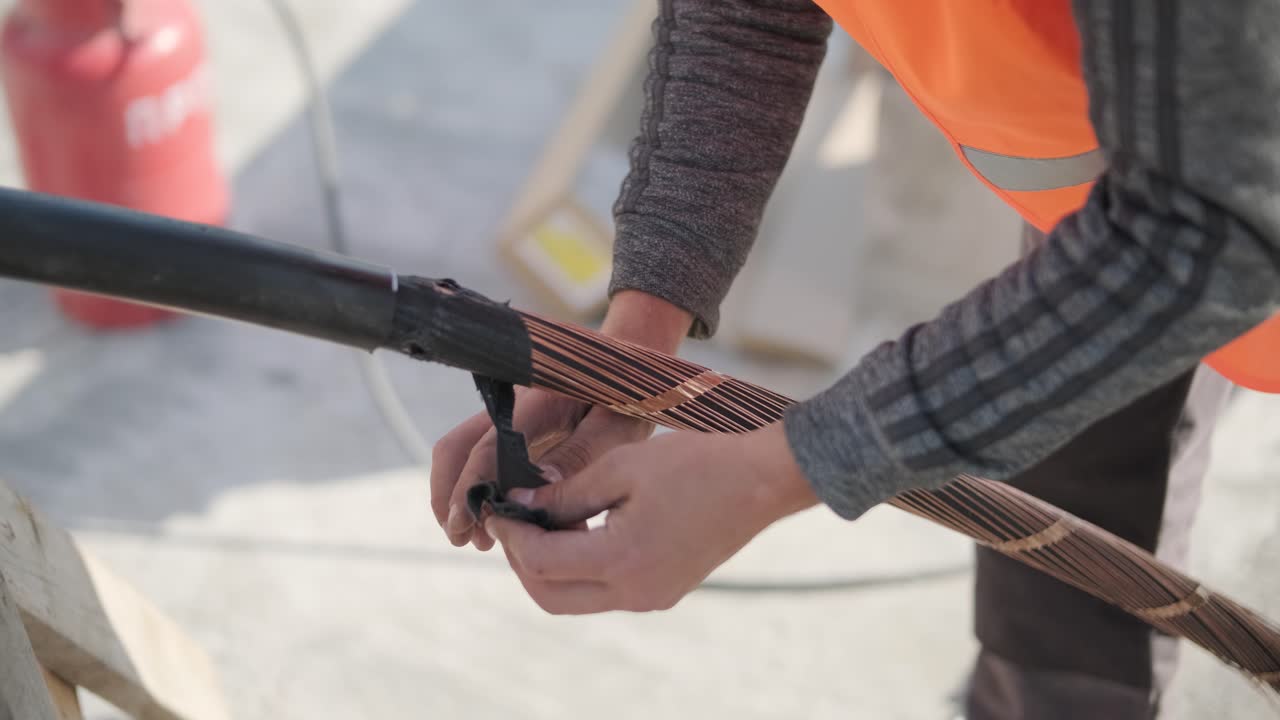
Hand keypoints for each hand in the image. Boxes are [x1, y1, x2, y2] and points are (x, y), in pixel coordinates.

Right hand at [429, 291, 691, 549]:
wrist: (631, 370)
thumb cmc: (628, 398)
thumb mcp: (615, 429)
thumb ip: (578, 457)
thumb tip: (540, 491)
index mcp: (536, 402)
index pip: (487, 448)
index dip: (470, 489)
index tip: (464, 524)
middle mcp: (511, 406)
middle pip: (457, 447)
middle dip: (450, 495)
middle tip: (463, 538)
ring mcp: (509, 416)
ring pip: (463, 452)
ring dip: (462, 494)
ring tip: (481, 539)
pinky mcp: (515, 430)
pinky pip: (483, 457)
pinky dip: (481, 488)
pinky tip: (502, 520)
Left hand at [483, 421, 819, 613]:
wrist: (761, 480)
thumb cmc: (695, 463)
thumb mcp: (621, 467)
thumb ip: (565, 492)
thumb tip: (520, 504)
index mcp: (622, 561)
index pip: (541, 562)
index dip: (512, 535)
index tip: (499, 505)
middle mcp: (634, 592)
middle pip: (551, 597)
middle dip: (523, 561)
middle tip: (513, 521)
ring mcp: (651, 597)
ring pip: (576, 598)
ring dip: (551, 565)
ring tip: (547, 516)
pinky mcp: (663, 591)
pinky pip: (605, 590)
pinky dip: (582, 565)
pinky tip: (581, 525)